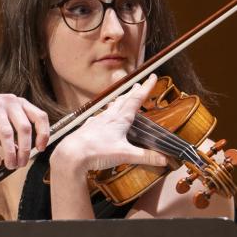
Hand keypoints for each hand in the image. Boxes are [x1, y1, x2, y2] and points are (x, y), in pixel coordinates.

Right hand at [0, 90, 49, 168]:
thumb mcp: (5, 121)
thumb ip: (15, 134)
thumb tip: (24, 153)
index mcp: (20, 103)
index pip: (40, 117)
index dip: (43, 134)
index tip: (41, 149)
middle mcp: (10, 101)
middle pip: (24, 128)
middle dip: (25, 150)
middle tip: (22, 164)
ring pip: (7, 133)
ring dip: (10, 153)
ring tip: (10, 165)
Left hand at [51, 75, 170, 174]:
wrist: (71, 155)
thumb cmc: (97, 152)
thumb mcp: (125, 155)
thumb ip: (145, 157)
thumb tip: (165, 159)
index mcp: (120, 120)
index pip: (136, 100)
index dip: (146, 88)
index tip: (152, 77)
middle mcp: (108, 117)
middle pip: (124, 101)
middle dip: (133, 92)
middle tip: (138, 84)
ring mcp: (97, 122)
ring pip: (111, 107)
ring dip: (119, 101)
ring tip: (122, 98)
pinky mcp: (88, 129)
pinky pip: (98, 118)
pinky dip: (104, 115)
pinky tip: (101, 117)